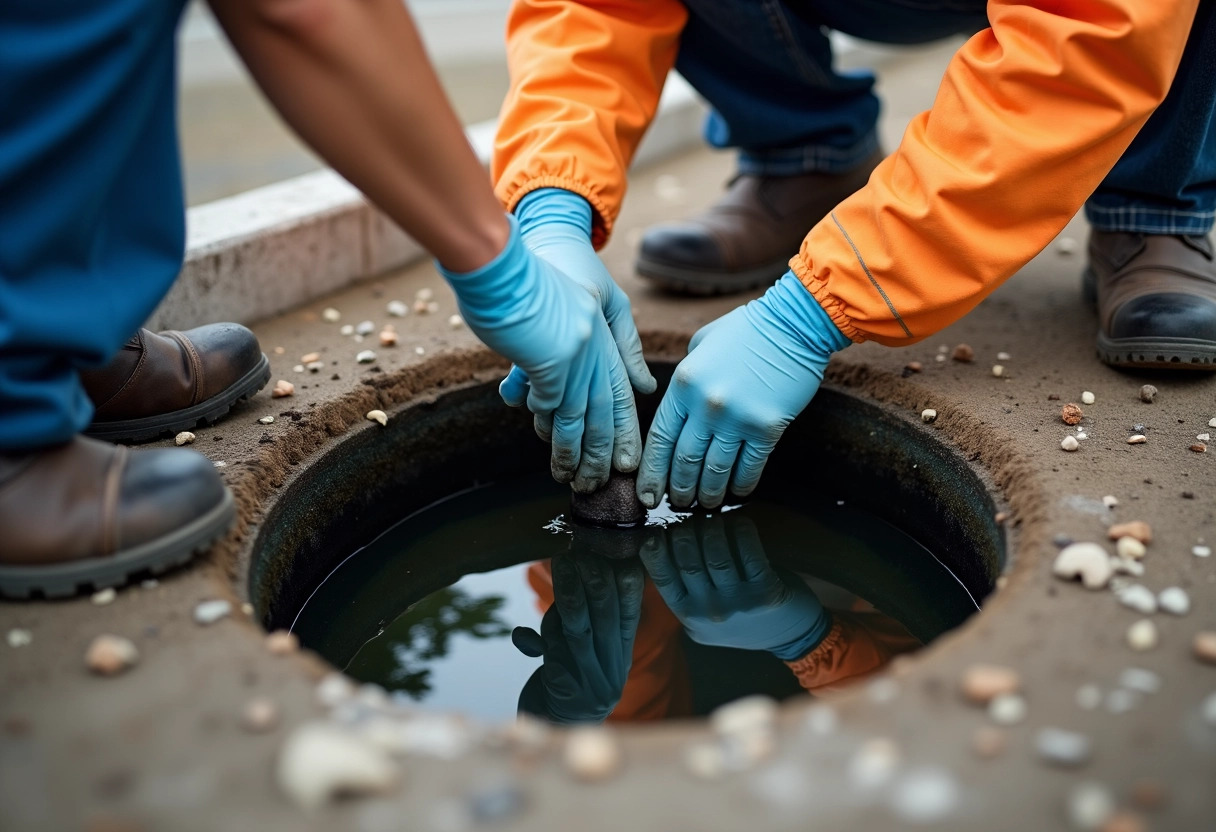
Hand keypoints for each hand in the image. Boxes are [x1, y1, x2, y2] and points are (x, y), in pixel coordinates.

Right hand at [438, 215, 637, 491]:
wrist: (505, 256)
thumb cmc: (545, 268)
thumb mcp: (598, 297)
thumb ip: (622, 340)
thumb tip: (644, 386)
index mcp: (605, 335)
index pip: (621, 392)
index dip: (624, 430)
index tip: (626, 462)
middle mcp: (594, 348)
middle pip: (603, 411)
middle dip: (601, 451)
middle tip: (597, 482)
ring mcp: (572, 355)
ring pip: (577, 415)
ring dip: (572, 450)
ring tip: (569, 476)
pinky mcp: (546, 358)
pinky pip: (548, 400)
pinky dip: (545, 419)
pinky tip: (543, 435)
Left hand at [512, 554, 643, 723]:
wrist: (548, 731)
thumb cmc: (560, 682)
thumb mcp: (575, 649)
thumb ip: (574, 620)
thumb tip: (570, 576)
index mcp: (618, 659)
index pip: (629, 618)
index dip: (627, 587)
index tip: (620, 558)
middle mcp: (612, 673)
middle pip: (608, 621)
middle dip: (598, 584)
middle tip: (587, 556)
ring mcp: (591, 686)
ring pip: (581, 632)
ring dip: (570, 596)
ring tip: (563, 567)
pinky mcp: (565, 696)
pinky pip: (555, 654)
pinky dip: (544, 632)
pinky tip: (529, 625)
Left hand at [636, 272, 849, 508]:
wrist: (795, 323)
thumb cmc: (746, 330)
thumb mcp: (701, 345)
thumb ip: (685, 378)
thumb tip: (679, 406)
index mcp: (683, 384)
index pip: (659, 438)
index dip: (652, 472)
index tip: (647, 494)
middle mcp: (705, 405)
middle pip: (684, 460)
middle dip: (678, 488)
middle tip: (677, 504)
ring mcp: (736, 418)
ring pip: (714, 470)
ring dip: (707, 493)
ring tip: (704, 505)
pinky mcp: (767, 427)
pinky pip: (749, 467)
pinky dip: (741, 485)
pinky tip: (736, 494)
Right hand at [639, 514, 830, 659]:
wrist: (790, 636)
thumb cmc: (742, 616)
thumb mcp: (705, 614)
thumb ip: (685, 589)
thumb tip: (660, 541)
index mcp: (689, 616)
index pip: (662, 577)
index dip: (655, 549)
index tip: (658, 529)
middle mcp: (710, 613)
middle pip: (688, 559)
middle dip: (687, 531)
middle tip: (693, 518)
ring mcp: (738, 604)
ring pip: (716, 552)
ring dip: (714, 526)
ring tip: (716, 518)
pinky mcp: (765, 592)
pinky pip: (748, 549)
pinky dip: (741, 529)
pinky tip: (740, 522)